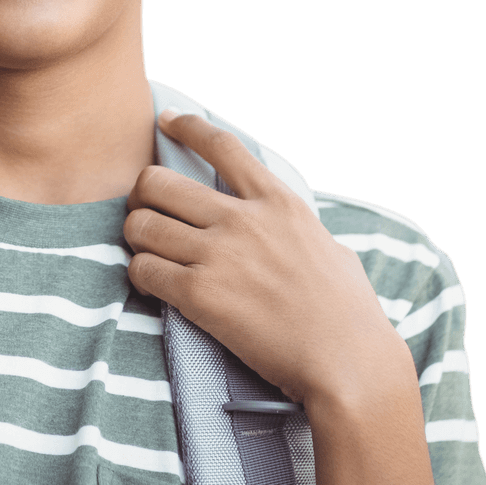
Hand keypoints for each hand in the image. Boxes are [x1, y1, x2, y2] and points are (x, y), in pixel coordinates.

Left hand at [124, 110, 403, 405]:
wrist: (348, 364)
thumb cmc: (349, 314)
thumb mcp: (328, 248)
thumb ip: (295, 227)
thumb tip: (289, 224)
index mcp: (278, 202)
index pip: (221, 146)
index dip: (186, 125)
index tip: (165, 120)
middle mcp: (243, 220)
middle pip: (157, 182)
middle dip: (142, 196)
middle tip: (146, 213)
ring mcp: (219, 256)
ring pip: (140, 224)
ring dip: (136, 237)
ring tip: (148, 252)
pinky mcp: (200, 295)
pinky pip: (142, 269)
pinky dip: (140, 275)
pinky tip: (153, 286)